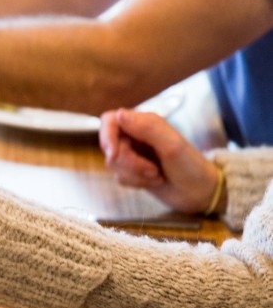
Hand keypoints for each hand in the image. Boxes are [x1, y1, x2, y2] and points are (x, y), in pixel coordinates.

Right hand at [99, 108, 220, 213]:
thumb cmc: (191, 166)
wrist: (201, 193)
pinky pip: (119, 177)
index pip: (110, 120)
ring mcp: (133, 154)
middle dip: (129, 163)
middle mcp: (135, 136)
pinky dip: (135, 182)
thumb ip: (147, 128)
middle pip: (111, 146)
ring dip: (134, 174)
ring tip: (156, 176)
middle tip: (152, 171)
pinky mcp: (132, 172)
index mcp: (144, 123)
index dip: (106, 136)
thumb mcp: (172, 146)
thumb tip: (120, 114)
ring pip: (114, 163)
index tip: (113, 154)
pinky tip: (153, 182)